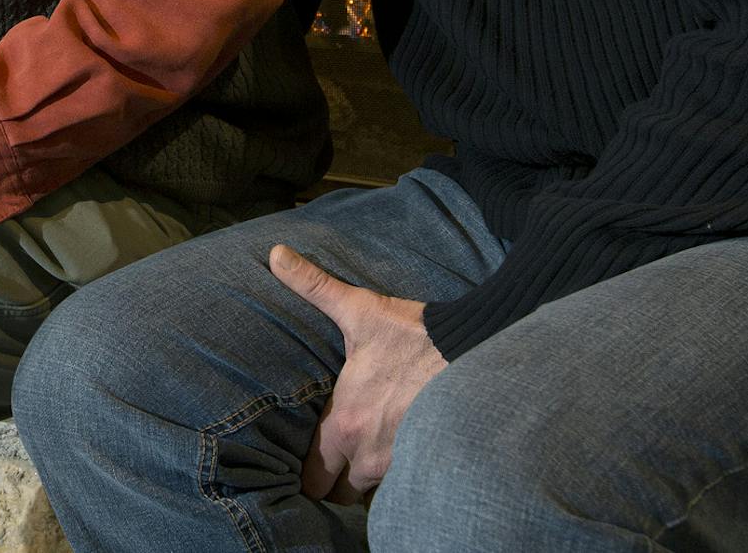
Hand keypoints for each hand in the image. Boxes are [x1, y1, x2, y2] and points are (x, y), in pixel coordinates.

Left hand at [270, 244, 446, 503]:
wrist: (472, 348)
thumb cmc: (411, 334)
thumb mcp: (357, 309)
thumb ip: (313, 285)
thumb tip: (275, 253)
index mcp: (343, 425)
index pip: (312, 477)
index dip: (306, 473)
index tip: (306, 460)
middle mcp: (367, 455)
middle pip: (339, 493)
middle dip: (334, 483)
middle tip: (332, 463)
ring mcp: (399, 464)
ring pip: (371, 492)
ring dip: (364, 481)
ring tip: (362, 458)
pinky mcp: (429, 463)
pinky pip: (404, 486)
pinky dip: (397, 478)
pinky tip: (396, 454)